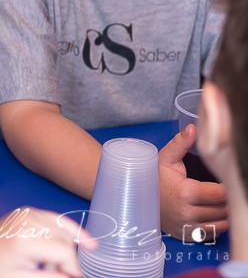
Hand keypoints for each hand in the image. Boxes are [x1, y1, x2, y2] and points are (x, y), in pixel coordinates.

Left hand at [0, 208, 96, 277]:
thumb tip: (75, 277)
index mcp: (23, 237)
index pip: (64, 252)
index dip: (72, 269)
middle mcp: (25, 219)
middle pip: (65, 240)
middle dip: (67, 261)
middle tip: (54, 273)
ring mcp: (26, 213)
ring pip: (64, 229)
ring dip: (67, 248)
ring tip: (53, 266)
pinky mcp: (26, 213)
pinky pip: (55, 219)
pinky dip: (69, 230)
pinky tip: (85, 242)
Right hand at [158, 124, 228, 239]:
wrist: (134, 199)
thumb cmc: (151, 178)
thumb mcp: (165, 158)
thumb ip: (181, 143)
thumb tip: (192, 128)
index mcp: (185, 193)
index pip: (222, 194)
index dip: (229, 186)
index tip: (227, 179)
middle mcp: (187, 213)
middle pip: (224, 209)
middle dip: (229, 199)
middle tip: (224, 187)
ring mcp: (188, 227)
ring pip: (222, 223)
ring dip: (225, 212)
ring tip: (219, 199)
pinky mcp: (188, 235)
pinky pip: (214, 233)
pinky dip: (218, 223)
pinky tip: (213, 211)